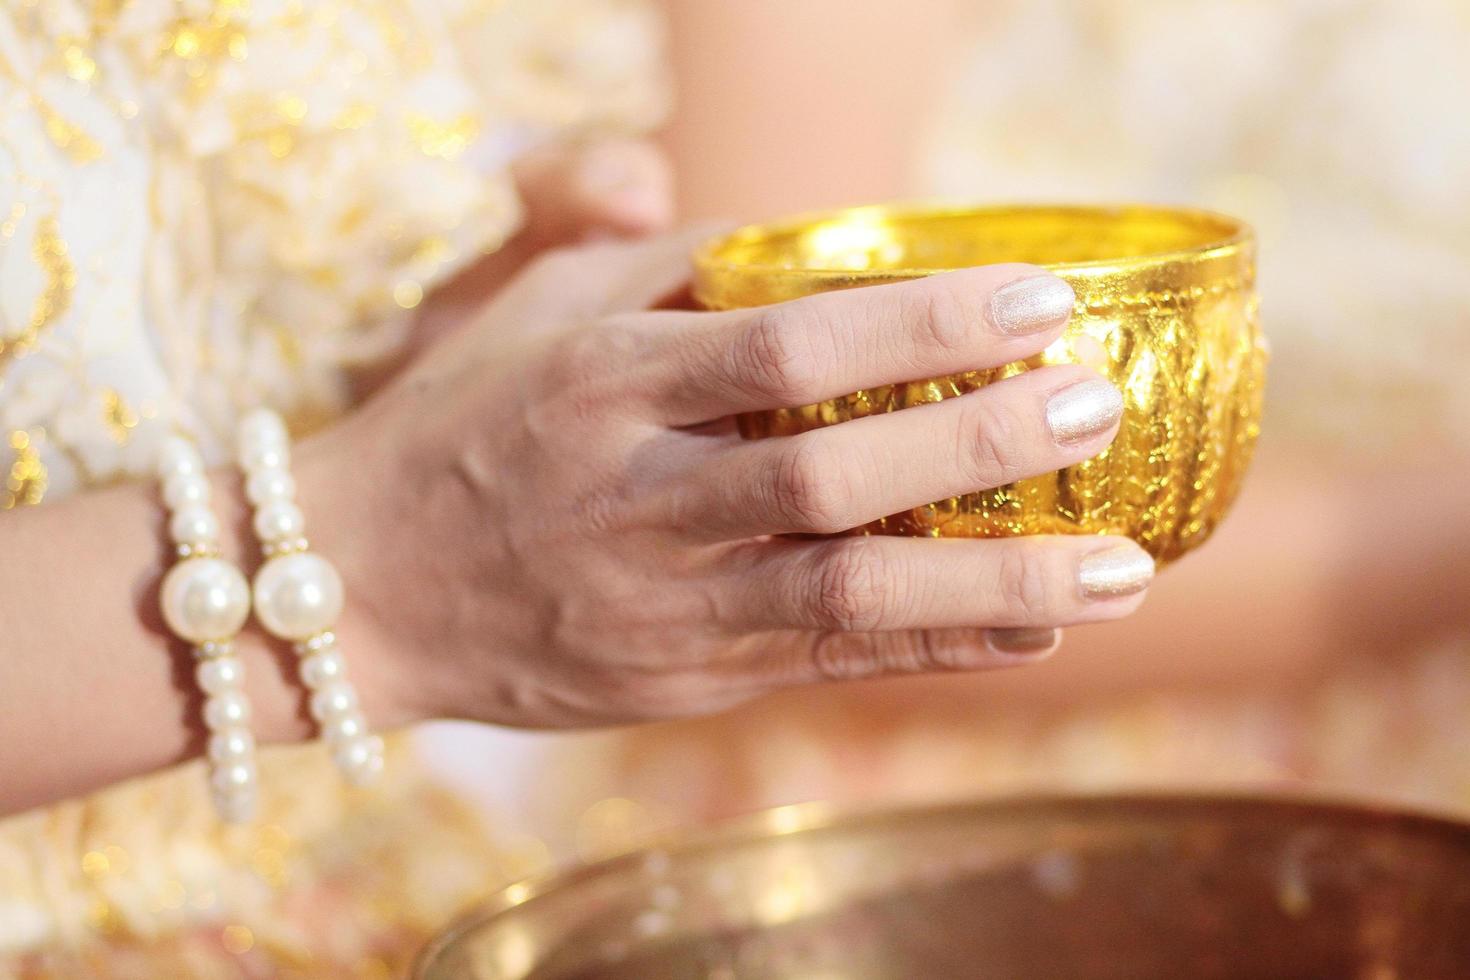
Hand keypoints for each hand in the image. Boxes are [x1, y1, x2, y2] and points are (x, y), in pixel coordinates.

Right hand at [300, 229, 1153, 728]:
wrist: (360, 586)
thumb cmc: (463, 424)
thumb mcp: (540, 309)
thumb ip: (669, 258)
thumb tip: (808, 233)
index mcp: (603, 382)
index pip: (786, 346)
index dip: (922, 326)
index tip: (1036, 299)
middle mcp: (634, 497)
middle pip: (833, 474)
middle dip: (979, 442)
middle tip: (1096, 406)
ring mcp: (658, 602)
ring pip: (847, 595)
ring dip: (996, 584)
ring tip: (1126, 569)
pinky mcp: (677, 680)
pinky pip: (827, 662)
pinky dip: (936, 646)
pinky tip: (1032, 628)